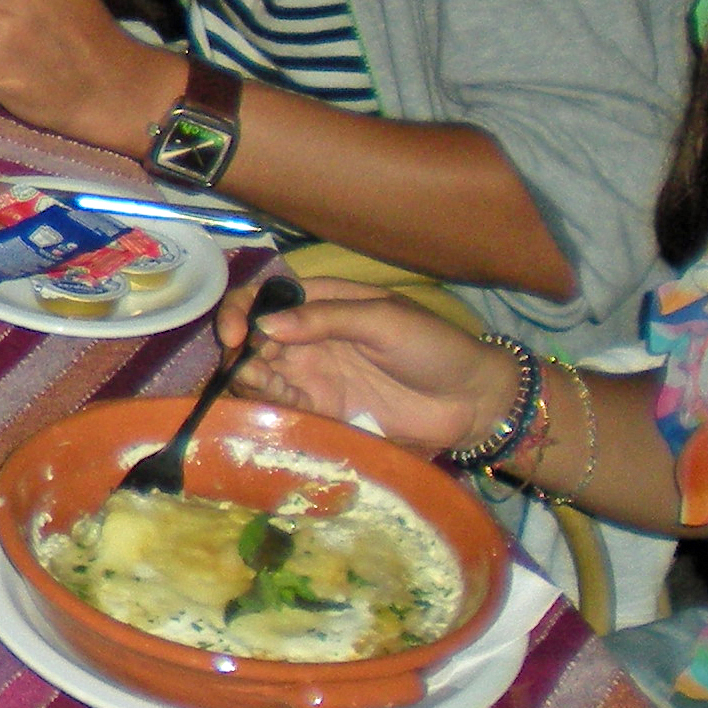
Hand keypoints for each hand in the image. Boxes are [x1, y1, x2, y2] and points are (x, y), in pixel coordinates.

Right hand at [212, 275, 523, 457]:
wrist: (471, 402)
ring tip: (256, 384)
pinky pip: (279, 405)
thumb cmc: (434, 348)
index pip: (266, 297)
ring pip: (258, 371)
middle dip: (237, 347)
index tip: (235, 333)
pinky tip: (265, 405)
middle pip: (253, 336)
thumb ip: (324, 319)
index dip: (242, 309)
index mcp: (323, 303)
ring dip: (246, 375)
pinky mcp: (321, 411)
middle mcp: (309, 338)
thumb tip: (265, 324)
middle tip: (245, 366)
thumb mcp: (383, 320)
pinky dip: (263, 403)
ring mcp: (313, 375)